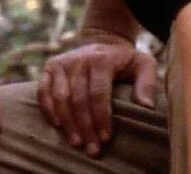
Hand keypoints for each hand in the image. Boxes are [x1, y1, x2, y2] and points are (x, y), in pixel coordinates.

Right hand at [38, 41, 156, 156]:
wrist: (103, 41)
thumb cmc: (125, 60)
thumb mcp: (143, 64)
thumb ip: (147, 83)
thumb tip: (146, 106)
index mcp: (101, 59)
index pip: (99, 92)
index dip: (101, 117)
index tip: (106, 138)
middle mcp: (79, 60)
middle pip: (79, 98)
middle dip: (85, 126)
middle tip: (92, 148)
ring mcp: (62, 63)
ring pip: (60, 97)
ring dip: (67, 122)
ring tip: (76, 142)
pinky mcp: (50, 67)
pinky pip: (43, 91)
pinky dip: (48, 109)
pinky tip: (57, 125)